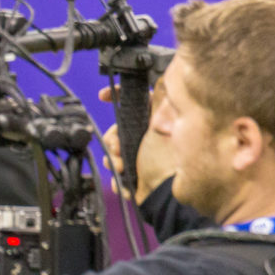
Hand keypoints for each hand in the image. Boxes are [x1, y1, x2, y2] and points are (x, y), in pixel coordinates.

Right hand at [98, 84, 174, 203]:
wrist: (166, 195)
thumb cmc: (169, 161)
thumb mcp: (164, 122)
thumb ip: (160, 101)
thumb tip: (161, 78)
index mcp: (156, 121)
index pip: (136, 100)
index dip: (119, 95)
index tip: (105, 96)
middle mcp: (148, 135)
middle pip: (118, 128)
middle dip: (113, 139)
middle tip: (118, 148)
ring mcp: (140, 154)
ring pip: (114, 150)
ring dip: (114, 159)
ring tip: (122, 167)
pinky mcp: (135, 172)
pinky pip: (116, 169)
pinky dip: (118, 176)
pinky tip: (124, 180)